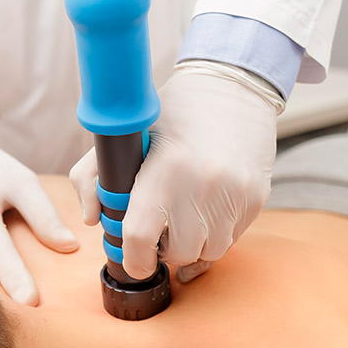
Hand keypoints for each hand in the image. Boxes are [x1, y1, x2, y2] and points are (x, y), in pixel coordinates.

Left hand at [70, 61, 280, 282]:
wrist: (232, 88)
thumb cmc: (170, 113)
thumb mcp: (124, 135)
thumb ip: (91, 176)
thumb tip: (92, 218)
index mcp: (164, 170)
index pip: (141, 238)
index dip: (133, 258)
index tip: (131, 257)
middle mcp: (203, 186)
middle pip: (178, 252)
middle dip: (162, 249)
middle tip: (156, 230)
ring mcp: (235, 195)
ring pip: (208, 252)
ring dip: (191, 245)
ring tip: (180, 220)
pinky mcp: (256, 198)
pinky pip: (232, 238)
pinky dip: (214, 234)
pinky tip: (203, 212)